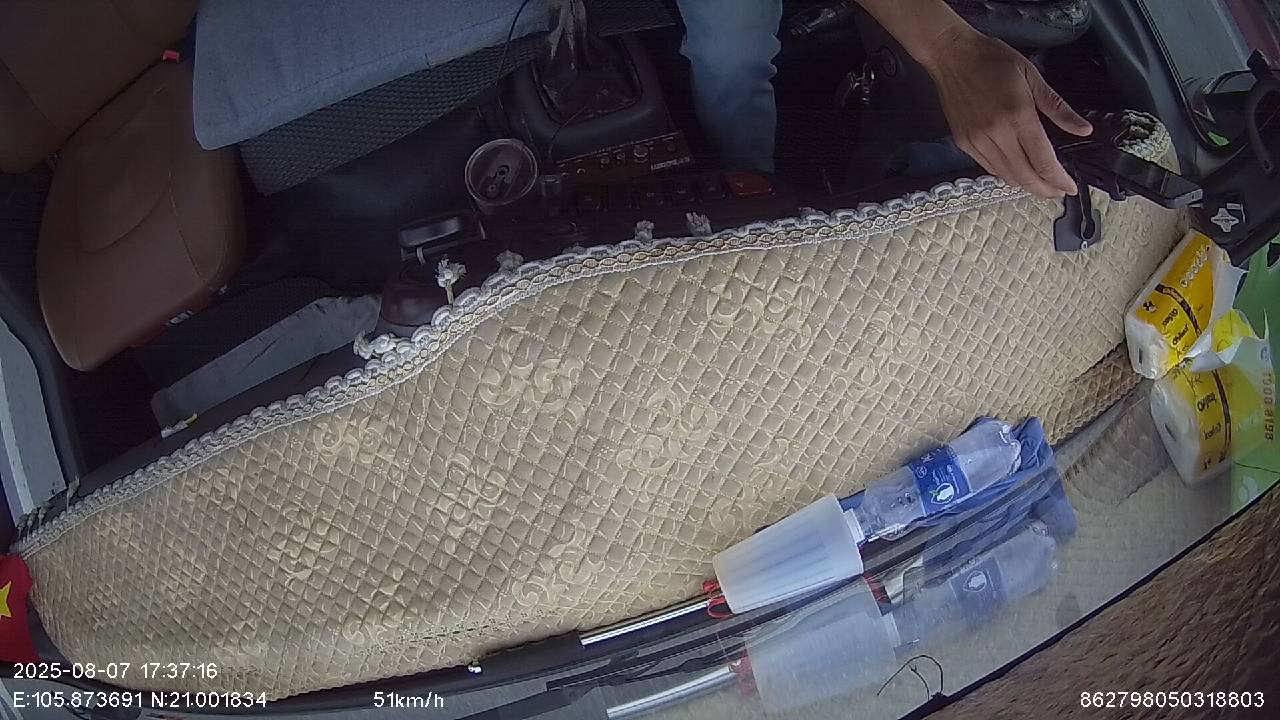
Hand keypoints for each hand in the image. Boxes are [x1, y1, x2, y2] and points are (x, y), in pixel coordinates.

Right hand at [919, 26, 1092, 198]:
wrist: (952, 56)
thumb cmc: (993, 61)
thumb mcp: (1032, 77)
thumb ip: (1058, 108)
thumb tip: (1084, 130)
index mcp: (1018, 117)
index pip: (1043, 160)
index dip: (1058, 179)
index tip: (1069, 188)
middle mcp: (996, 134)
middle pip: (1024, 176)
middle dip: (1044, 189)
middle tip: (1057, 192)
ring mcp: (977, 141)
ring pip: (1005, 176)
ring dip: (1025, 185)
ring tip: (1040, 185)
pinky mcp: (964, 143)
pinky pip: (989, 167)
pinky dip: (1005, 174)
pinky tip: (1016, 171)